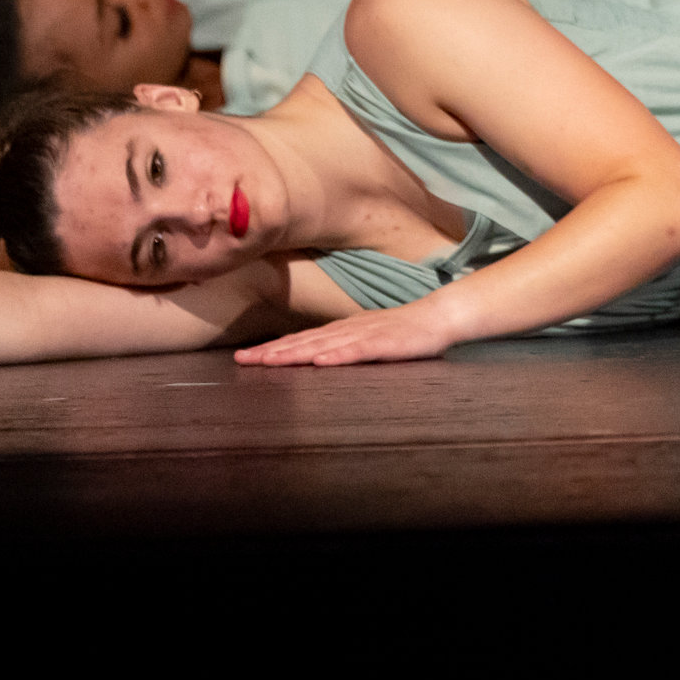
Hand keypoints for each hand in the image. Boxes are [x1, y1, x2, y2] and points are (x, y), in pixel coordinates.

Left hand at [233, 301, 462, 367]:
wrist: (438, 317)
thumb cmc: (403, 333)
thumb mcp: (366, 340)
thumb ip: (342, 349)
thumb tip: (314, 361)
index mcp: (340, 332)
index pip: (299, 341)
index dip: (271, 349)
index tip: (243, 359)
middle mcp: (346, 331)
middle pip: (303, 342)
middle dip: (271, 353)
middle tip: (241, 361)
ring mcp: (365, 336)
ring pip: (323, 346)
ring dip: (294, 353)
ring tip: (269, 361)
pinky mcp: (385, 344)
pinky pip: (358, 351)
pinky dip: (338, 356)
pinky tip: (320, 362)